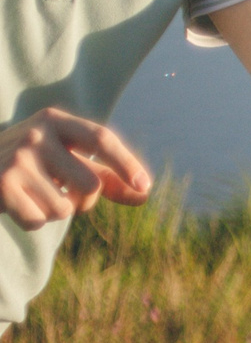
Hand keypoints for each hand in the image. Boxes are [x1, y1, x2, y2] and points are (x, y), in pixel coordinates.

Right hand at [0, 108, 151, 231]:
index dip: (126, 163)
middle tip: (59, 191)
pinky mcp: (2, 184)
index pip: (101, 138)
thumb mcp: (65, 160)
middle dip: (83, 200)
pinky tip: (15, 204)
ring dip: (53, 211)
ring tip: (32, 194)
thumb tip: (144, 194)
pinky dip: (32, 221)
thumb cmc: (29, 165)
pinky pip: (38, 220)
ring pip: (64, 208)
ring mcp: (17, 158)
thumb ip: (105, 176)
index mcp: (55, 121)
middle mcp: (36, 134)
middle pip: (90, 184)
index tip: (145, 186)